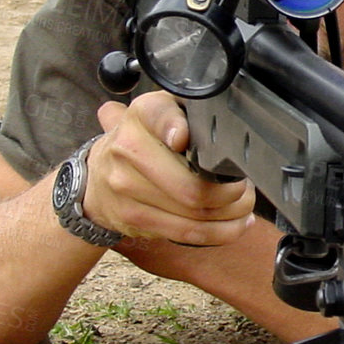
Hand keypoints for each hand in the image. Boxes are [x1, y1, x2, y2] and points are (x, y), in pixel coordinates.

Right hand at [85, 94, 255, 245]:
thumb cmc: (145, 139)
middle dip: (232, 191)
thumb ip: (191, 111)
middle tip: (245, 187)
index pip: (161, 117)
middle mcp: (128, 148)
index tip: (190, 140)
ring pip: (194, 212)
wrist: (97, 176)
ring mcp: (126, 187)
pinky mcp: (133, 218)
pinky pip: (186, 233)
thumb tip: (227, 123)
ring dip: (231, 212)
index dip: (178, 130)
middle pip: (190, 184)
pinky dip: (219, 232)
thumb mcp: (165, 110)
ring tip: (244, 205)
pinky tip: (234, 223)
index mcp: (142, 114)